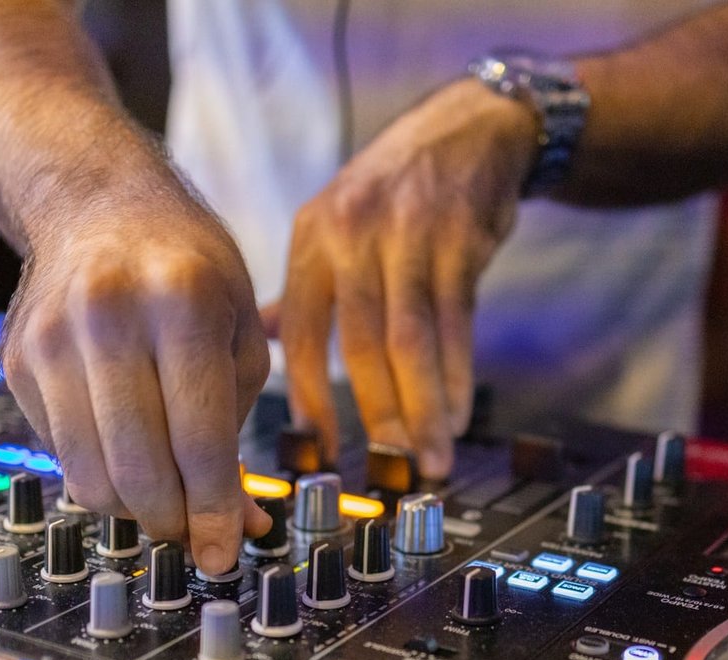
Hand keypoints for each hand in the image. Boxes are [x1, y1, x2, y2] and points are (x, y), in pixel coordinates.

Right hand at [0, 192, 271, 575]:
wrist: (94, 201)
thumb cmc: (186, 267)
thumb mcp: (239, 329)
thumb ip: (242, 428)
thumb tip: (242, 525)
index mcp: (181, 301)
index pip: (199, 440)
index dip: (215, 511)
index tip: (224, 553)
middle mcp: (108, 315)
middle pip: (138, 469)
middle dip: (171, 521)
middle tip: (193, 532)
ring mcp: (52, 338)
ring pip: (89, 475)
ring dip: (132, 509)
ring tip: (164, 499)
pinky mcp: (17, 359)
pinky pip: (60, 453)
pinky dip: (98, 473)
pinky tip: (125, 451)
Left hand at [278, 78, 539, 479]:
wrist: (471, 127)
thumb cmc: (397, 187)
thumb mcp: (334, 221)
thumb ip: (301, 287)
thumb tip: (256, 340)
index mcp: (313, 240)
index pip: (298, 332)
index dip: (308, 396)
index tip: (322, 446)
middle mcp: (353, 236)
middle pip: (359, 345)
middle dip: (377, 413)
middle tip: (389, 464)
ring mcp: (409, 236)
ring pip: (411, 341)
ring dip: (423, 407)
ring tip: (431, 455)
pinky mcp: (460, 240)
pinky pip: (456, 323)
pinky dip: (458, 374)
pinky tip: (458, 411)